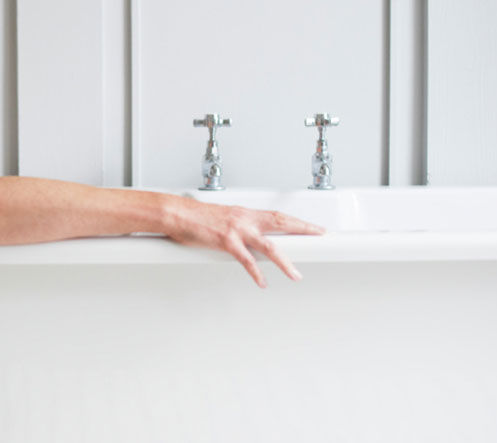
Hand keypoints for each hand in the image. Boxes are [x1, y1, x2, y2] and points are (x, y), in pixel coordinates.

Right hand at [167, 200, 324, 287]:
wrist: (177, 213)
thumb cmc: (194, 217)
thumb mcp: (222, 220)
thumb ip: (237, 229)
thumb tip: (245, 241)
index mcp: (245, 213)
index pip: (278, 215)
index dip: (297, 221)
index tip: (312, 227)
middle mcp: (245, 219)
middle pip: (282, 222)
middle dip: (303, 229)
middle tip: (320, 235)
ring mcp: (237, 230)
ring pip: (269, 246)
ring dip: (284, 262)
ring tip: (296, 274)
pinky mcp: (226, 242)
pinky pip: (246, 260)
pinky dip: (256, 272)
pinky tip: (263, 282)